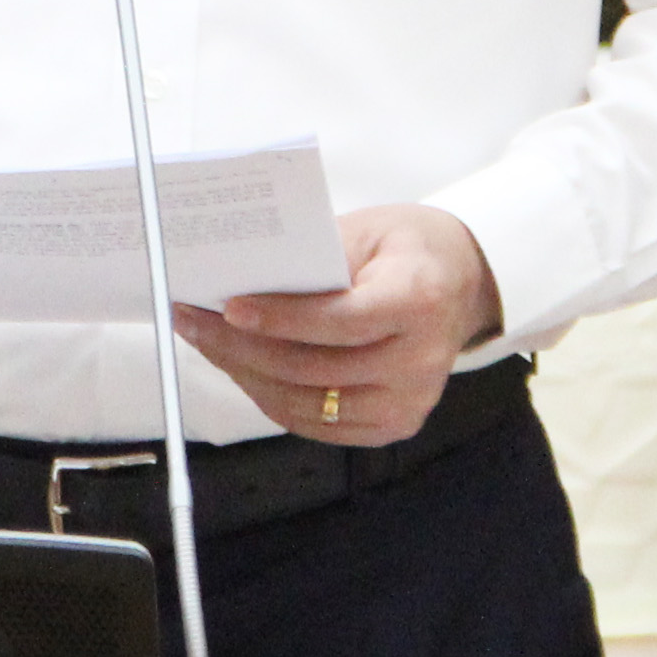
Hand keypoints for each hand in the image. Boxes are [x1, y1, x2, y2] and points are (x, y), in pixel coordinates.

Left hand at [171, 203, 502, 445]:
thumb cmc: (406, 249)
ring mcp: (408, 401)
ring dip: (246, 375)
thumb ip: (314, 260)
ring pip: (306, 403)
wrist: (462, 282)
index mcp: (418, 301)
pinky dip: (272, 398)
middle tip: (194, 321)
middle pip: (312, 368)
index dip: (279, 318)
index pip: (338, 321)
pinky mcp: (394, 425)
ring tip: (207, 344)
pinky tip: (242, 369)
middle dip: (241, 347)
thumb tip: (241, 281)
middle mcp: (419, 361)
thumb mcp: (367, 230)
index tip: (228, 306)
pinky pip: (317, 423)